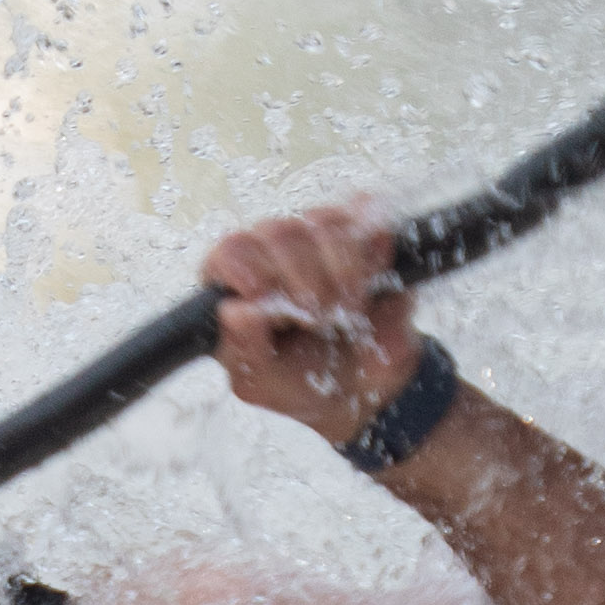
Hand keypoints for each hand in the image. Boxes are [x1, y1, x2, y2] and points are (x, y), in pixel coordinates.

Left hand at [200, 195, 429, 452]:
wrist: (366, 388)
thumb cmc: (301, 382)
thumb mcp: (263, 382)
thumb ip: (242, 349)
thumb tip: (233, 310)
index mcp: (234, 284)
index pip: (230, 250)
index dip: (249, 267)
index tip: (268, 296)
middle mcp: (271, 252)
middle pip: (278, 232)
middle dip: (304, 278)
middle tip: (320, 319)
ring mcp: (317, 239)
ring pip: (322, 223)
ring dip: (342, 270)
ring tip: (348, 311)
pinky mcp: (362, 235)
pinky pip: (366, 216)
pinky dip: (372, 248)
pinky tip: (374, 279)